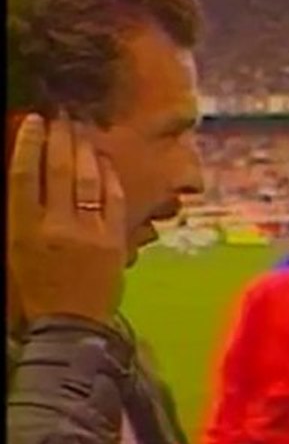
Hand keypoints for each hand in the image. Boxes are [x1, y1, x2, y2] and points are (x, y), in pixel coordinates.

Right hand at [7, 113, 126, 324]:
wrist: (71, 325)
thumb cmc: (38, 287)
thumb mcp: (17, 249)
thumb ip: (25, 211)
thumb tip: (33, 173)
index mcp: (23, 229)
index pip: (23, 175)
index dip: (29, 143)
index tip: (35, 121)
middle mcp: (55, 226)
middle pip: (58, 170)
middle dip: (61, 138)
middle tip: (63, 118)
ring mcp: (89, 232)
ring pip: (88, 180)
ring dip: (85, 150)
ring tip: (82, 132)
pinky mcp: (115, 240)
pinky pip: (114, 199)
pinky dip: (109, 176)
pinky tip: (104, 161)